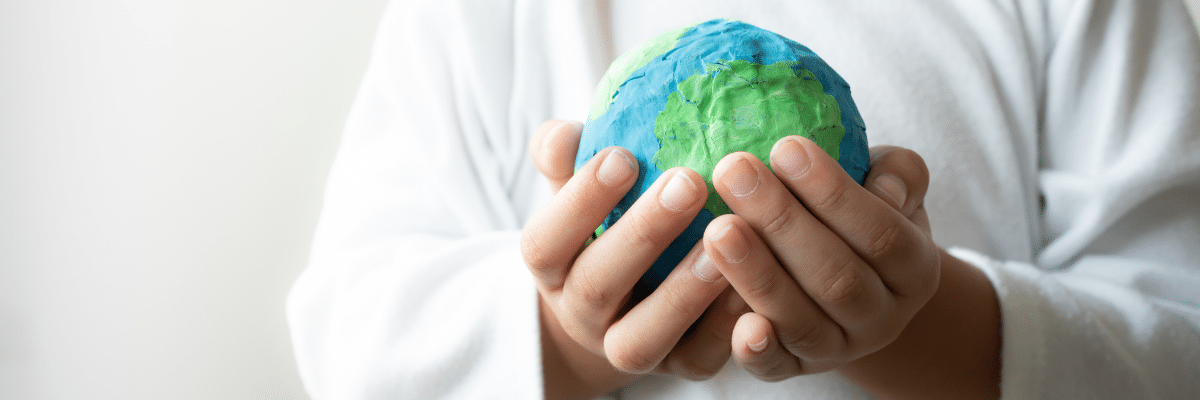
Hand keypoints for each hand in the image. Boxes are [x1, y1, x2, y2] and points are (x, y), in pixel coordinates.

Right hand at [521, 120, 746, 397]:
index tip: (623, 156)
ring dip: (682, 291)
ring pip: (642, 338)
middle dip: (642, 234)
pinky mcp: (678, 368)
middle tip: (688, 182)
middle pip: (597, 286)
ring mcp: (626, 348)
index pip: (546, 241)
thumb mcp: (576, 189)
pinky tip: (751, 287)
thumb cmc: (603, 223)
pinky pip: (698, 360)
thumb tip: (564, 132)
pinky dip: (724, 330)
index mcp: (551, 266)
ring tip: (724, 234)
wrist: (618, 305)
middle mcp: (581, 314)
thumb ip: (566, 158)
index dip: (580, 202)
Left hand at [704, 136, 939, 379]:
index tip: (785, 146)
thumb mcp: (889, 184)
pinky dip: (756, 349)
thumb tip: (886, 189)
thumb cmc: (857, 213)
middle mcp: (882, 318)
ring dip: (757, 275)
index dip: (834, 194)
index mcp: (915, 270)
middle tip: (732, 170)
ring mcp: (837, 350)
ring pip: (802, 322)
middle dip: (781, 223)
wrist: (844, 275)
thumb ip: (898, 174)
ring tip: (716, 227)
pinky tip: (736, 322)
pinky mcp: (793, 370)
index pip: (882, 234)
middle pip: (837, 279)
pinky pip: (776, 368)